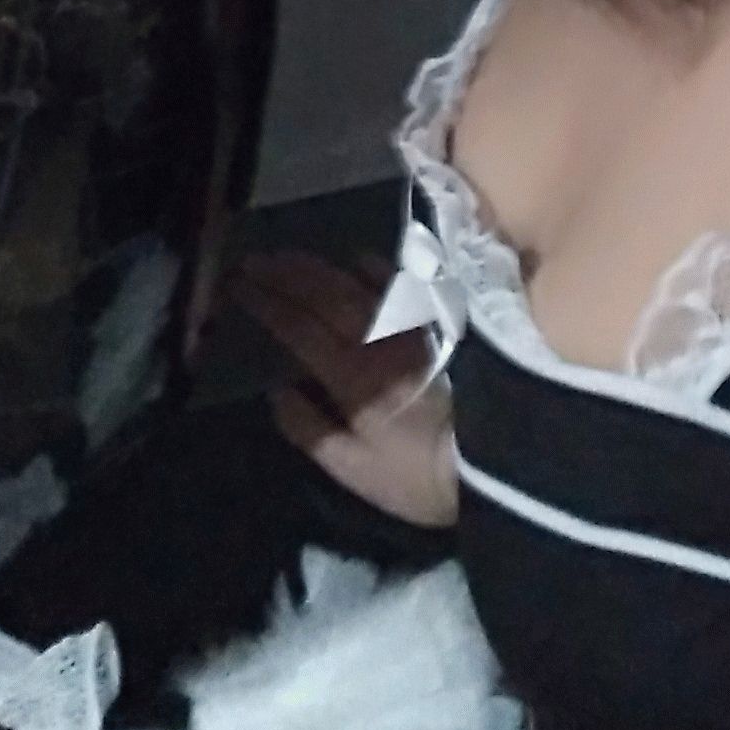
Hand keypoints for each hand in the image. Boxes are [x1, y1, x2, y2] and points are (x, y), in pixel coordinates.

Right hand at [229, 249, 458, 529]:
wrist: (491, 462)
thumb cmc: (414, 475)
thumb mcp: (352, 469)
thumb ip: (309, 429)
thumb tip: (277, 390)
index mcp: (351, 378)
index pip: (299, 329)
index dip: (267, 304)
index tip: (237, 285)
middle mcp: (377, 342)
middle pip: (324, 297)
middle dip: (285, 275)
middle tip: (252, 259)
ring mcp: (407, 331)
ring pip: (356, 287)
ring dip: (319, 268)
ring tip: (287, 255)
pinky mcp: (430, 330)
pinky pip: (399, 288)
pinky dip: (376, 268)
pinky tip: (356, 257)